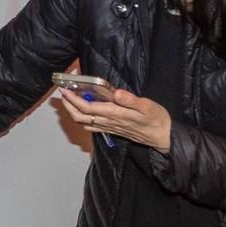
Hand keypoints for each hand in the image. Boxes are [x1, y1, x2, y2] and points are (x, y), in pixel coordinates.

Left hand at [54, 86, 172, 151]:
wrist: (163, 137)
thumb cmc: (156, 120)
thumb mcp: (147, 106)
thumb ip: (131, 100)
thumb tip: (116, 93)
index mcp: (115, 114)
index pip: (88, 108)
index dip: (74, 100)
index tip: (66, 89)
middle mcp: (109, 122)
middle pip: (81, 117)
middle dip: (69, 106)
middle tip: (62, 93)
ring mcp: (109, 127)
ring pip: (84, 122)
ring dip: (73, 111)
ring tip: (68, 100)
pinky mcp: (112, 129)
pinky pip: (92, 126)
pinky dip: (83, 117)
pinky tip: (83, 110)